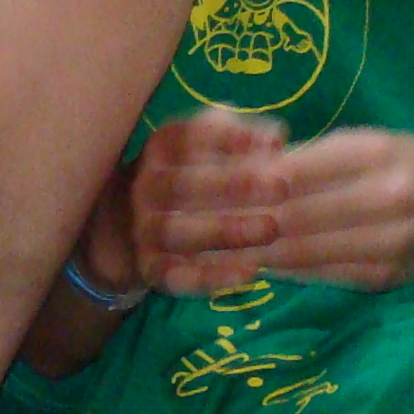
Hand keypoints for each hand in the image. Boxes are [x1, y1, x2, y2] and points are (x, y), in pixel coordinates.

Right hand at [121, 106, 296, 294]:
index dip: (230, 139)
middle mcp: (145, 186)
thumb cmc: (191, 177)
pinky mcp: (151, 268)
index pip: (187, 137)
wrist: (130, 225)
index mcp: (160, 150)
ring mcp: (143, 228)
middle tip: (282, 187)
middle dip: (232, 184)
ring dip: (225, 230)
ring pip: (175, 230)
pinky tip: (250, 271)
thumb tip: (275, 140)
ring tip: (272, 228)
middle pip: (180, 184)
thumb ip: (240, 138)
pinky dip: (213, 276)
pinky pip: (178, 275)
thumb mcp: (206, 148)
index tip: (276, 146)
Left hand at [127, 111, 413, 292]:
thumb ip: (311, 155)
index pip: (292, 171)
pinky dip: (272, 270)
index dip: (238, 181)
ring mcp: (384, 244)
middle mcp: (383, 200)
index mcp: (375, 153)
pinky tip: (236, 268)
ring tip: (191, 250)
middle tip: (174, 223)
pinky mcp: (380, 277)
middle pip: (288, 214)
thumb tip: (240, 166)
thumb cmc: (413, 162)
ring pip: (296, 250)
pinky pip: (315, 273)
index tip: (191, 185)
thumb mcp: (371, 140)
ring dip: (240, 252)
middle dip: (228, 221)